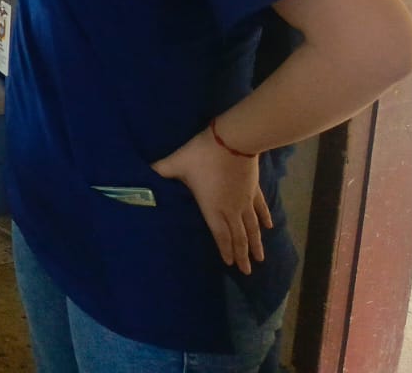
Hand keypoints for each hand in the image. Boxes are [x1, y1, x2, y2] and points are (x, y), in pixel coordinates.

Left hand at [152, 127, 272, 273]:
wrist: (232, 140)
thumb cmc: (202, 155)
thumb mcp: (176, 163)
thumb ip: (160, 171)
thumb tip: (141, 175)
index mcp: (212, 207)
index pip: (220, 234)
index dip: (225, 250)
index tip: (229, 265)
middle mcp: (231, 208)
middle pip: (239, 236)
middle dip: (242, 254)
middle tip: (247, 272)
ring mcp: (245, 199)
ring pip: (253, 226)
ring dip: (256, 243)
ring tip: (261, 258)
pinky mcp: (254, 188)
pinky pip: (261, 207)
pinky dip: (265, 218)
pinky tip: (270, 227)